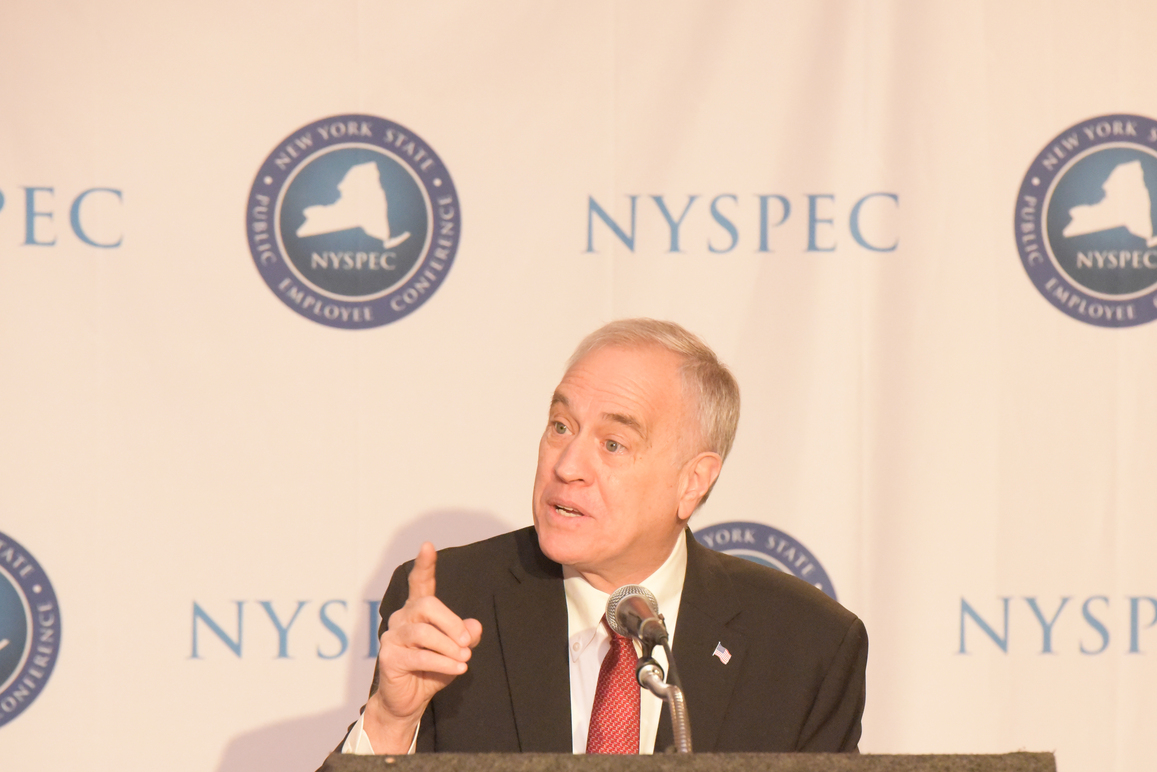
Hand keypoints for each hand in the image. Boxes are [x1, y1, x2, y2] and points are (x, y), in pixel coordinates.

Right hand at [363, 542, 482, 752]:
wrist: (409, 701)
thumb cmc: (432, 670)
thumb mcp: (455, 651)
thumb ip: (466, 636)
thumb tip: (474, 626)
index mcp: (418, 611)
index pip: (419, 582)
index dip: (424, 565)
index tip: (428, 546)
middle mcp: (402, 618)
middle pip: (426, 604)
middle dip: (451, 623)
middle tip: (467, 643)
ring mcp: (391, 636)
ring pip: (423, 632)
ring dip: (448, 647)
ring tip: (464, 659)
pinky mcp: (388, 657)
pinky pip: (419, 655)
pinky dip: (443, 663)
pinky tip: (458, 669)